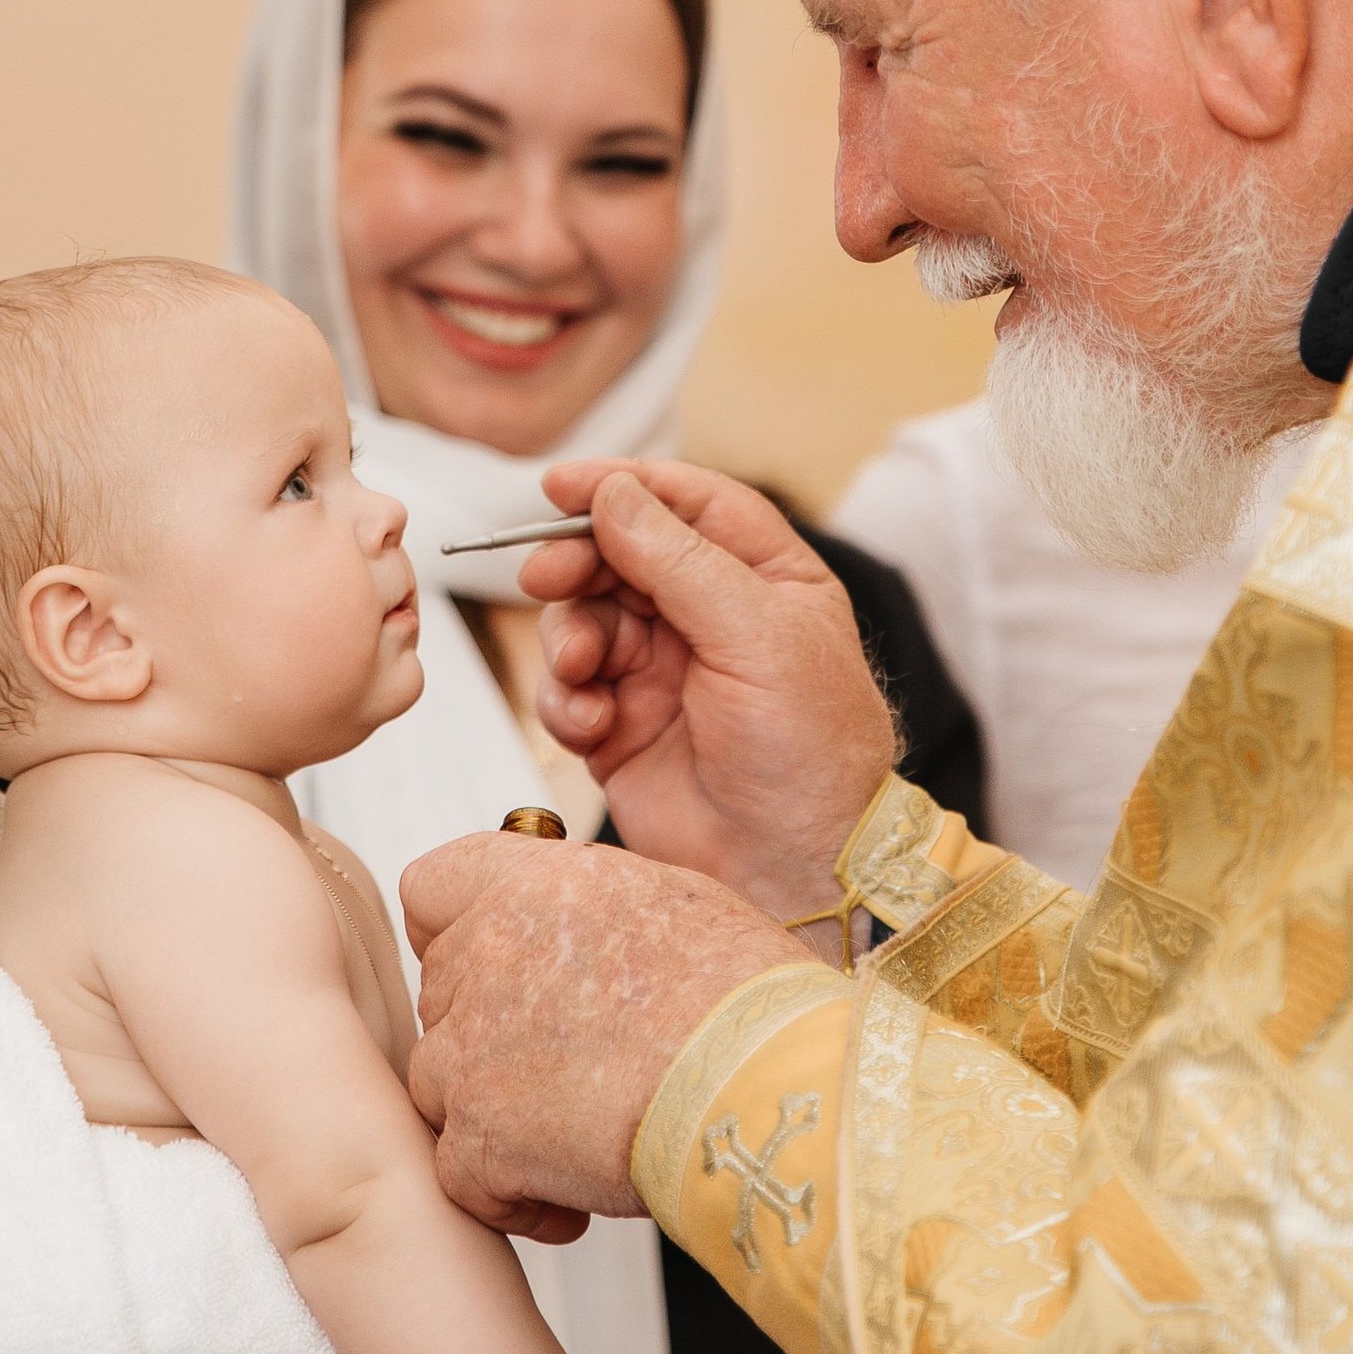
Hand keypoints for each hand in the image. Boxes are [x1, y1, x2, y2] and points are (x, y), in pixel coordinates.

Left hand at [406, 836, 822, 1229]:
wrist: (765, 1074)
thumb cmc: (750, 994)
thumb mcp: (671, 902)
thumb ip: (590, 908)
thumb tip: (581, 934)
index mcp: (531, 884)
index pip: (431, 889)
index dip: (450, 932)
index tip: (491, 969)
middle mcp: (485, 952)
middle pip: (442, 995)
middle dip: (488, 1037)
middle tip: (566, 1076)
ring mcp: (472, 1048)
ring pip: (439, 1085)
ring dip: (494, 1118)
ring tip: (575, 1149)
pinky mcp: (481, 1137)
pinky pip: (458, 1176)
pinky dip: (508, 1200)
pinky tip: (571, 1208)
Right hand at [521, 462, 892, 921]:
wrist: (791, 870)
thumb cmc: (808, 753)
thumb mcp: (757, 636)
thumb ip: (679, 558)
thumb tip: (614, 493)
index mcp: (765, 580)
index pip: (688, 505)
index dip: (624, 485)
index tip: (560, 483)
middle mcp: (711, 618)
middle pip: (621, 556)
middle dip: (578, 562)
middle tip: (544, 574)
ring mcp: (663, 673)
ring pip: (585, 620)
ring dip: (569, 638)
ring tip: (582, 670)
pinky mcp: (623, 728)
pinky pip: (570, 690)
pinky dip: (567, 700)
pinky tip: (591, 725)